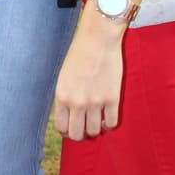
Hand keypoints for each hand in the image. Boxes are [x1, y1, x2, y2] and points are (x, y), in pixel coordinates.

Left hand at [51, 23, 124, 139]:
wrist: (98, 40)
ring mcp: (95, 102)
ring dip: (95, 130)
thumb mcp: (64, 77)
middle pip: (77, 135)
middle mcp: (77, 102)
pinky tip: (107, 117)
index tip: (72, 128)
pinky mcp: (112, 98)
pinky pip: (111, 123)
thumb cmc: (79, 54)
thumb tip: (70, 115)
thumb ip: (65, 97)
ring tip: (97, 122)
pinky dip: (109, 124)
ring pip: (94, 131)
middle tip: (85, 128)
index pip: (61, 128)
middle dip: (81, 135)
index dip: (67, 132)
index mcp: (62, 96)